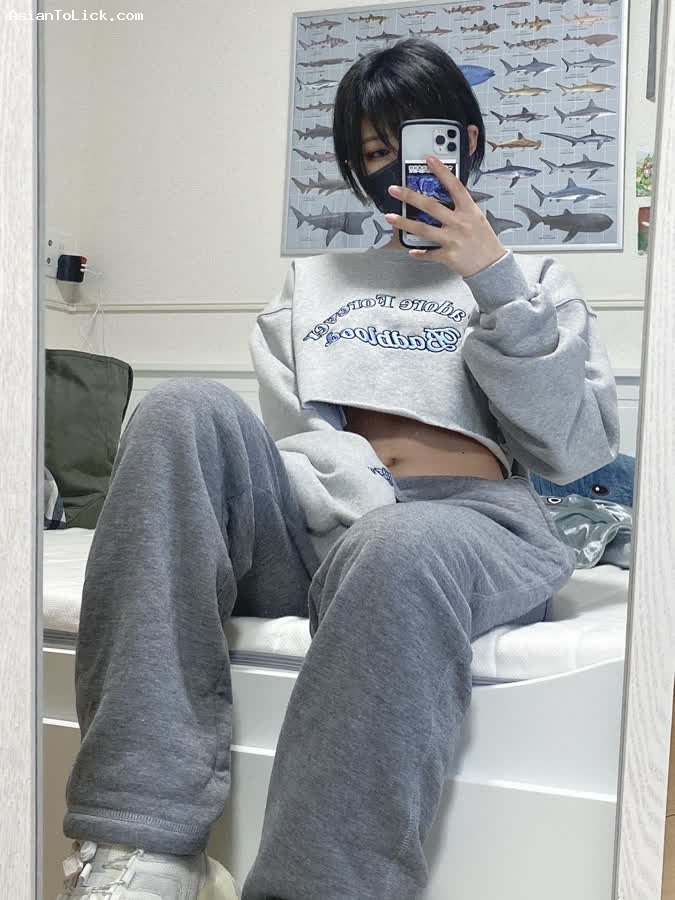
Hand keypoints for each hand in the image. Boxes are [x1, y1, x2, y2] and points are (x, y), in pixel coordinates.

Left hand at [385, 155, 506, 277]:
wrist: (492, 265)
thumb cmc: (485, 241)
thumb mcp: (478, 218)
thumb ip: (462, 208)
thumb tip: (445, 198)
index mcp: (469, 210)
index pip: (454, 185)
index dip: (441, 171)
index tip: (429, 160)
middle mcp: (459, 223)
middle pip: (430, 206)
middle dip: (410, 196)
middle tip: (394, 190)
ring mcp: (452, 239)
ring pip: (423, 229)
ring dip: (404, 222)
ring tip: (390, 217)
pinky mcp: (448, 255)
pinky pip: (429, 253)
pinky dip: (419, 252)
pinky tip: (411, 250)